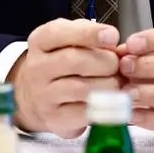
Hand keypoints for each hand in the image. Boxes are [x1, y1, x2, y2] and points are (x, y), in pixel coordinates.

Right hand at [8, 19, 122, 136]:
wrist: (36, 97)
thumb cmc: (61, 64)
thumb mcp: (68, 40)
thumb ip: (89, 35)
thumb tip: (113, 43)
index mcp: (40, 41)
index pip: (61, 34)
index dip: (90, 34)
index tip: (112, 36)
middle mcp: (37, 67)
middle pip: (76, 61)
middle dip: (106, 62)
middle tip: (117, 65)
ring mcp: (43, 95)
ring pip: (83, 89)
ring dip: (109, 85)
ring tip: (116, 83)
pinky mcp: (54, 118)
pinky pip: (86, 113)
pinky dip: (105, 107)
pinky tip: (110, 101)